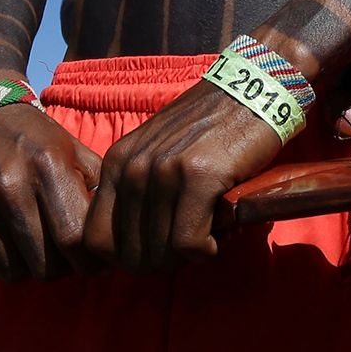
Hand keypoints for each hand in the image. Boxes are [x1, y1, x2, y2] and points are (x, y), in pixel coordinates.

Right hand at [0, 104, 101, 281]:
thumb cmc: (40, 143)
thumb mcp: (77, 154)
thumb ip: (99, 194)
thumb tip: (115, 240)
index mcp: (47, 165)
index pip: (72, 239)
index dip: (87, 262)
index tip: (91, 264)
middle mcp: (7, 181)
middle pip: (42, 262)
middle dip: (60, 269)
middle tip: (63, 260)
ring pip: (10, 270)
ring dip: (28, 270)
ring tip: (36, 253)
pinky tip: (9, 248)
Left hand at [82, 79, 285, 274]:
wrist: (254, 88)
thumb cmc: (210, 127)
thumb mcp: (158, 150)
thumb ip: (138, 190)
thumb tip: (131, 249)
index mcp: (116, 161)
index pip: (96, 240)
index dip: (124, 258)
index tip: (155, 253)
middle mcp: (133, 166)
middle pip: (129, 254)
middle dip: (161, 263)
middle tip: (189, 249)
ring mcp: (164, 170)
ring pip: (160, 253)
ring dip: (187, 257)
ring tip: (209, 238)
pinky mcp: (199, 176)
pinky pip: (189, 243)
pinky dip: (206, 251)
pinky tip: (221, 236)